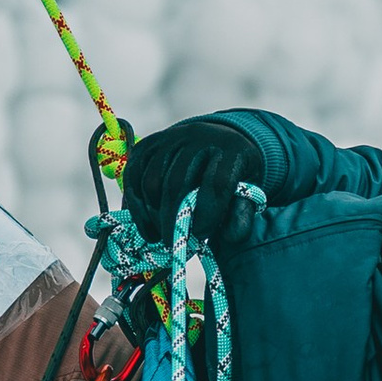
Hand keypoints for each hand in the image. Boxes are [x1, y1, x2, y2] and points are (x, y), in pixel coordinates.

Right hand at [120, 115, 256, 251]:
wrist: (214, 140)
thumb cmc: (232, 173)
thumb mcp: (249, 190)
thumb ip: (242, 214)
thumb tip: (231, 238)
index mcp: (231, 149)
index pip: (218, 182)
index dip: (207, 213)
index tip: (200, 236)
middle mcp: (198, 137)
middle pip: (177, 182)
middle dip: (172, 219)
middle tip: (172, 243)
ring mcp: (168, 139)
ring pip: (152, 180)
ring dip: (152, 214)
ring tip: (160, 236)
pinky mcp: (146, 145)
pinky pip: (132, 176)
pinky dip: (135, 205)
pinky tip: (146, 225)